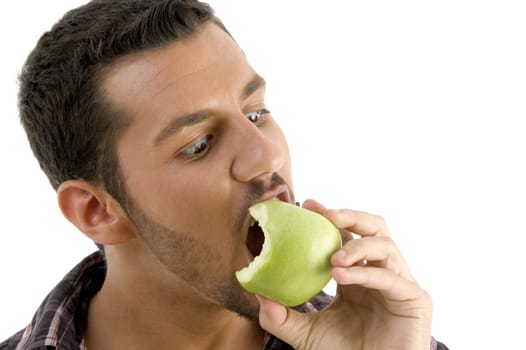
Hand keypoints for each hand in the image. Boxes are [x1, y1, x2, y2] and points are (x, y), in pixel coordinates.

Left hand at [257, 199, 432, 349]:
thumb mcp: (305, 334)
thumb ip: (282, 317)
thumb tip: (257, 294)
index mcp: (358, 274)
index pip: (348, 235)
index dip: (332, 217)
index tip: (308, 204)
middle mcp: (381, 273)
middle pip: (375, 228)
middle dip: (352, 216)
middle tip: (328, 215)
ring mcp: (400, 284)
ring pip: (386, 246)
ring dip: (358, 245)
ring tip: (332, 258)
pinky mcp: (416, 299)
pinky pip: (392, 277)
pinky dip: (366, 272)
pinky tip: (343, 274)